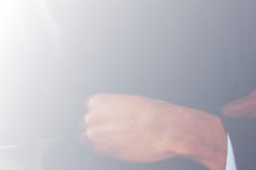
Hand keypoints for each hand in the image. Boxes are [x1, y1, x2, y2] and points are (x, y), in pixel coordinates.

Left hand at [83, 94, 226, 169]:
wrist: (168, 130)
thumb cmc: (155, 113)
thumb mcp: (132, 101)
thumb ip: (114, 108)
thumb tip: (110, 114)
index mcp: (100, 102)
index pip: (90, 106)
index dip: (101, 111)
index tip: (110, 115)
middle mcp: (94, 119)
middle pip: (86, 123)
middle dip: (99, 125)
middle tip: (115, 126)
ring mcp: (98, 138)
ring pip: (89, 139)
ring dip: (100, 138)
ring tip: (118, 136)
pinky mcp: (107, 153)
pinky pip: (98, 151)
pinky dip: (106, 148)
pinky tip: (121, 143)